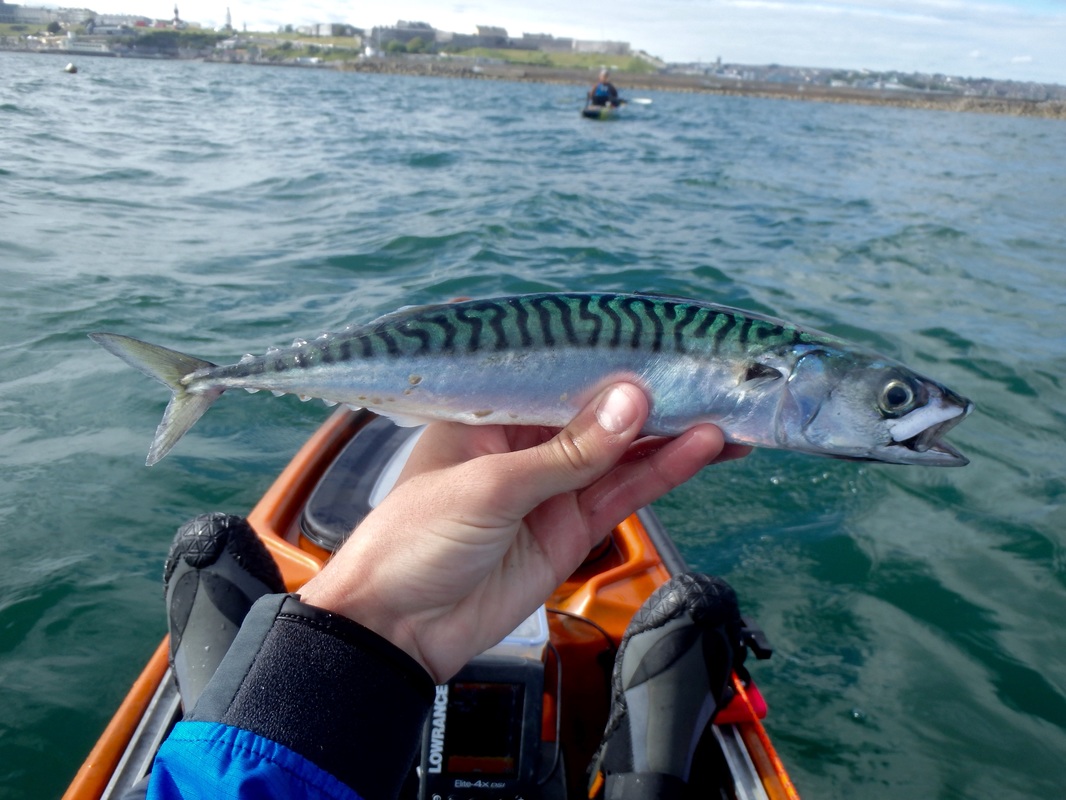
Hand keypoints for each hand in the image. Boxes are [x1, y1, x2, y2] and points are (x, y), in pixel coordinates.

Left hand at [298, 383, 748, 682]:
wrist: (398, 630)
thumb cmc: (415, 539)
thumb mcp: (490, 486)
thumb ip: (567, 451)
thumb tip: (632, 401)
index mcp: (488, 413)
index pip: (556, 375)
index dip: (606, 359)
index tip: (658, 340)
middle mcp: (523, 443)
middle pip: (597, 414)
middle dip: (651, 397)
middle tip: (709, 376)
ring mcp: (551, 487)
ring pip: (621, 453)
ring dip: (671, 434)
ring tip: (724, 412)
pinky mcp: (571, 528)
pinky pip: (623, 493)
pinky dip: (663, 472)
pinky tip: (702, 449)